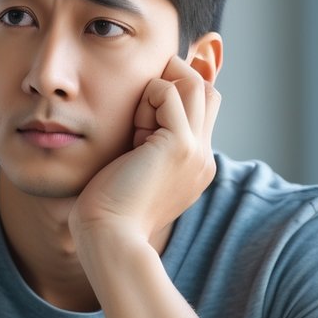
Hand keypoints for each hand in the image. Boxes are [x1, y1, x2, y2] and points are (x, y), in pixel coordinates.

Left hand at [70, 54, 219, 244]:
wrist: (109, 236)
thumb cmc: (110, 210)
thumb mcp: (136, 172)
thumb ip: (146, 147)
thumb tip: (138, 121)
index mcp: (195, 166)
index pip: (204, 111)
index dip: (175, 97)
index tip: (140, 115)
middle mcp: (203, 158)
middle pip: (208, 92)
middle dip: (174, 81)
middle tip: (140, 105)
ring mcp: (196, 151)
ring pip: (196, 85)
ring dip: (161, 87)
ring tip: (136, 119)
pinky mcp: (180, 145)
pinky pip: (171, 93)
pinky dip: (149, 94)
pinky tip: (132, 124)